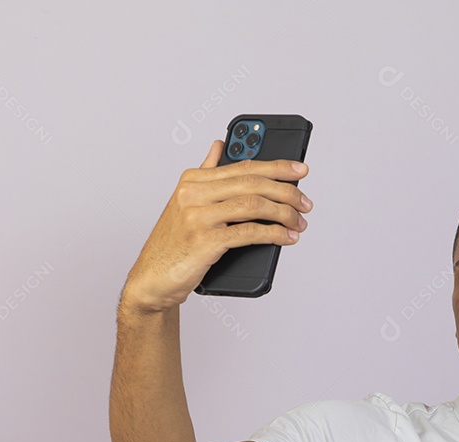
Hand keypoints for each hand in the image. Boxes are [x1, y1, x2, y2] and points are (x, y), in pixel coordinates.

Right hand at [119, 140, 311, 313]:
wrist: (152, 279)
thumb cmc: (173, 243)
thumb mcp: (186, 202)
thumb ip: (206, 173)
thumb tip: (218, 145)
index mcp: (192, 179)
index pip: (243, 166)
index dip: (277, 166)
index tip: (300, 169)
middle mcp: (193, 193)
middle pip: (252, 183)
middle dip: (286, 191)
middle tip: (305, 202)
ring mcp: (198, 217)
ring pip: (253, 205)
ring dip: (284, 213)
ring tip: (300, 222)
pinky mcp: (205, 241)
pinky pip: (248, 233)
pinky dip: (273, 234)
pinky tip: (286, 237)